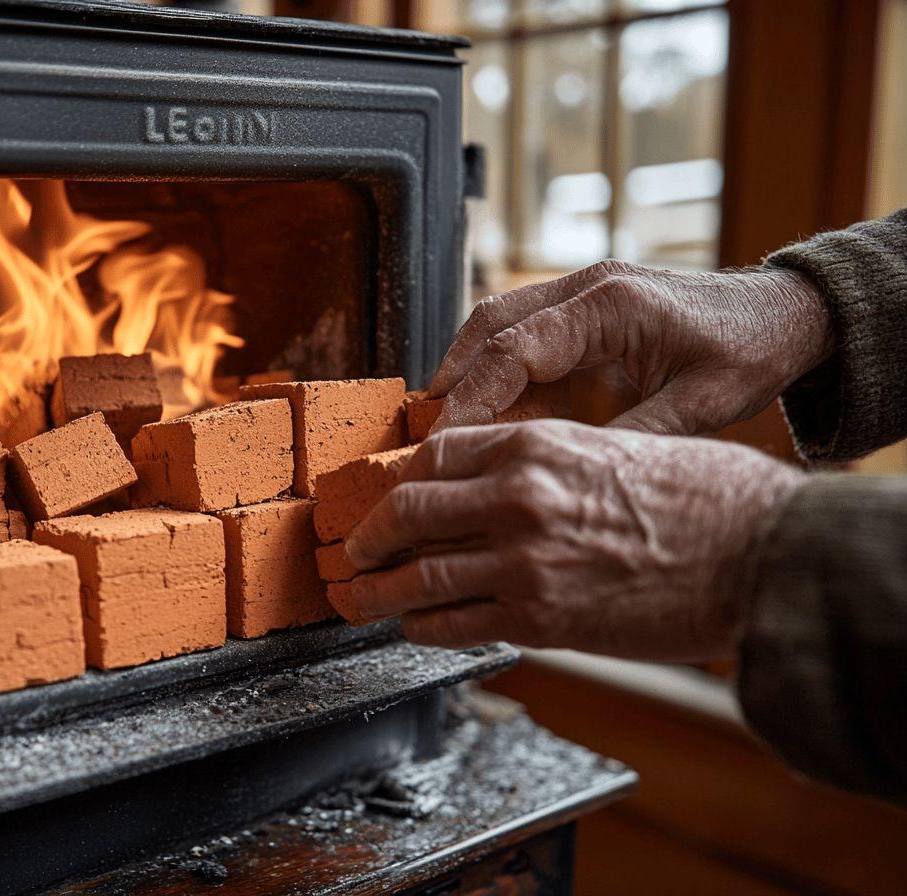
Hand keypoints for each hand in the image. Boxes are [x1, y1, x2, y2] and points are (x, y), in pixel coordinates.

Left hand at [342, 420, 805, 659]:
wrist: (760, 556)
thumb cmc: (707, 498)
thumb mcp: (619, 449)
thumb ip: (554, 464)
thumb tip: (507, 484)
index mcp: (536, 444)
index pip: (436, 453)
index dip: (402, 478)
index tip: (388, 495)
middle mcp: (514, 496)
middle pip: (407, 511)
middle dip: (369, 535)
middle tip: (352, 549)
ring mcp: (520, 560)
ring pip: (416, 576)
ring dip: (378, 592)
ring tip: (359, 600)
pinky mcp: (535, 619)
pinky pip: (451, 624)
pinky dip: (422, 627)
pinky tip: (414, 628)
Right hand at [427, 261, 835, 435]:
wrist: (786, 313)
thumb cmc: (751, 351)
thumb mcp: (701, 407)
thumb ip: (632, 441)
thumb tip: (565, 482)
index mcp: (610, 305)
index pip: (514, 348)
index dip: (471, 398)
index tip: (444, 444)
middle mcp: (586, 288)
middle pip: (488, 325)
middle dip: (450, 380)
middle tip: (423, 437)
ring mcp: (581, 293)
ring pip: (496, 324)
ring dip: (465, 372)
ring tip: (441, 429)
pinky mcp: (583, 309)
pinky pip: (521, 334)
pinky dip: (494, 370)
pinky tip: (487, 414)